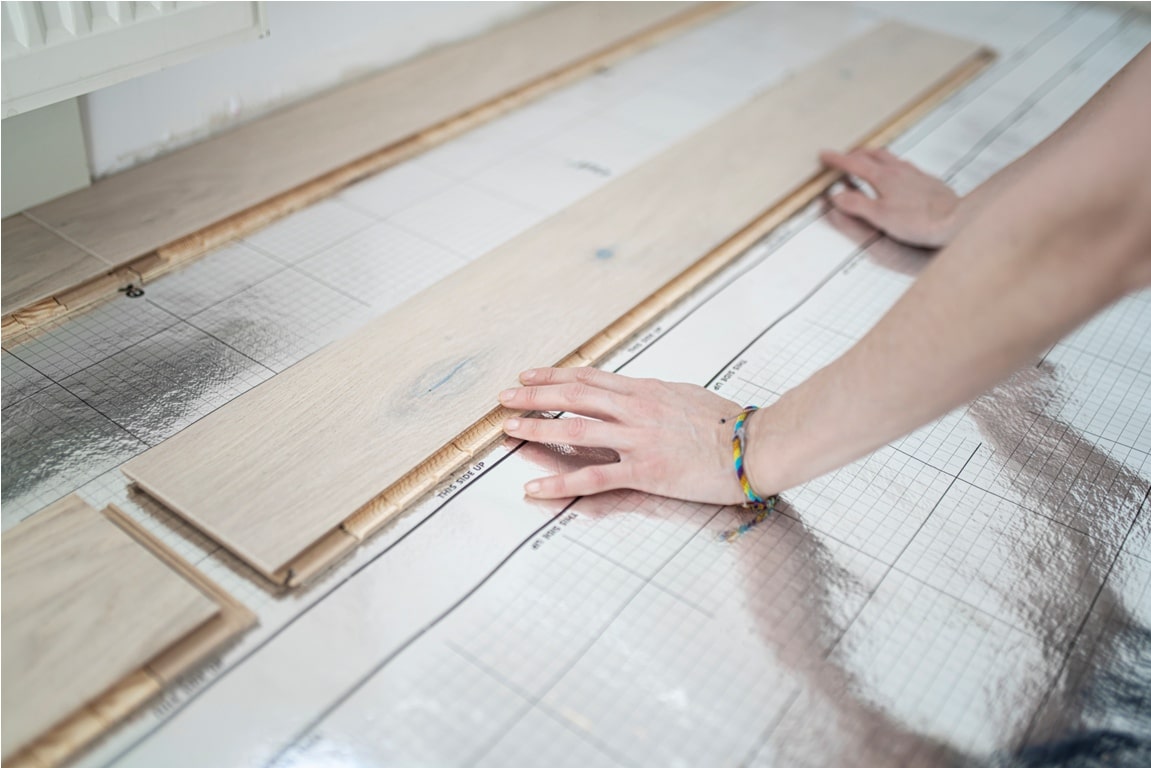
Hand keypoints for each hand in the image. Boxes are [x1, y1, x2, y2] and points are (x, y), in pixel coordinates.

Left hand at [498, 367, 747, 503]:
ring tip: (511, 430)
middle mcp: (635, 410)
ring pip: (576, 429)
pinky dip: (560, 482)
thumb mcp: (685, 396)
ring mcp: (637, 440)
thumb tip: (634, 394)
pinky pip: (593, 477)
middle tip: (505, 397)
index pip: (588, 377)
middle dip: (534, 395)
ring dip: (538, 429)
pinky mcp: (644, 472)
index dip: (553, 375)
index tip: (528, 375)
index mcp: (645, 390)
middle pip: (573, 396)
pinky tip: (535, 488)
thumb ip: (653, 397)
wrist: (755, 445)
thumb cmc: (728, 424)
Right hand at [820, 148, 961, 248]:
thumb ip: (856, 204)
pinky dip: (890, 165)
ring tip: (866, 163)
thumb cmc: (920, 220)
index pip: (853, 164)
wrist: (955, 219)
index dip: (836, 160)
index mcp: (883, 176)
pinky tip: (894, 176)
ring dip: (873, 157)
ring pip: (888, 157)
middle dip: (854, 155)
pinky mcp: (926, 180)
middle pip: (871, 154)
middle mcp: (898, 170)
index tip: (825, 156)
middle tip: (844, 159)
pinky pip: (903, 165)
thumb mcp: (880, 216)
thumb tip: (837, 196)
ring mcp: (913, 173)